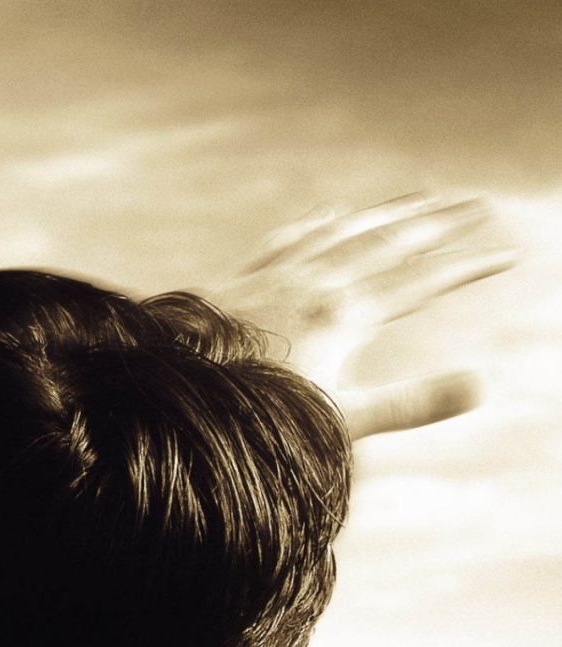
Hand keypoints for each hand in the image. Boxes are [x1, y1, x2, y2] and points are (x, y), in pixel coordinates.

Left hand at [221, 195, 515, 441]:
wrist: (173, 398)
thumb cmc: (254, 420)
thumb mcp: (340, 419)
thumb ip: (410, 403)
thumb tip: (480, 386)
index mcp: (343, 315)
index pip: (420, 283)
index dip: (466, 268)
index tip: (505, 252)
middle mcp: (313, 282)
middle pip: (390, 241)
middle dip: (439, 222)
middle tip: (478, 203)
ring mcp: (276, 275)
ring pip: (346, 229)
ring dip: (390, 211)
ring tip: (424, 195)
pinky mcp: (243, 279)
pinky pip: (293, 237)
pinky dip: (323, 221)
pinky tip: (334, 211)